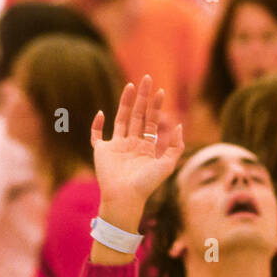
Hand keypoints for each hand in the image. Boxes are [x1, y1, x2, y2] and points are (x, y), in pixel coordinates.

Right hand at [90, 76, 183, 228]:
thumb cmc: (147, 184)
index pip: (152, 121)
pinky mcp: (101, 151)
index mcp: (147, 147)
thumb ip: (176, 146)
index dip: (157, 106)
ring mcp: (116, 147)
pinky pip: (96, 136)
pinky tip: (101, 113)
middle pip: (137, 115)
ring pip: (121, 119)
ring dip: (125, 102)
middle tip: (146, 79)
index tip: (161, 91)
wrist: (126, 197)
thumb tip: (180, 125)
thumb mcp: (167, 164)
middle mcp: (132, 144)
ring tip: (130, 86)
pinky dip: (96, 125)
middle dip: (142, 98)